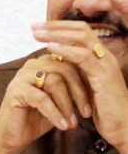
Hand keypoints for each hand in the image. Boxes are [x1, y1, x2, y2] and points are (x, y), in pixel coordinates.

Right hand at [0, 52, 90, 153]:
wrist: (13, 135)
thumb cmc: (37, 118)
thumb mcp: (59, 100)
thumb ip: (71, 88)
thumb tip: (95, 82)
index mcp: (43, 63)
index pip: (71, 63)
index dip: (85, 82)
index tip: (92, 104)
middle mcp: (31, 65)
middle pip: (64, 69)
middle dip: (79, 93)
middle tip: (86, 113)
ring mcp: (21, 77)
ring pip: (55, 82)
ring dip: (67, 105)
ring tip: (72, 123)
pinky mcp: (15, 91)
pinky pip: (42, 99)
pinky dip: (55, 113)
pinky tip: (62, 125)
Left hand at [33, 20, 127, 147]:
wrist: (123, 127)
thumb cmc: (104, 110)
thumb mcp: (87, 86)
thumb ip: (76, 72)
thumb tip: (57, 61)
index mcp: (100, 57)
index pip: (81, 32)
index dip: (60, 27)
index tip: (38, 28)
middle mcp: (105, 56)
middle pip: (81, 29)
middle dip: (55, 26)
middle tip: (34, 27)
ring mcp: (106, 64)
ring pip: (82, 38)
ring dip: (57, 35)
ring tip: (37, 35)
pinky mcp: (104, 75)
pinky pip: (83, 57)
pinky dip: (65, 50)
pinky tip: (49, 48)